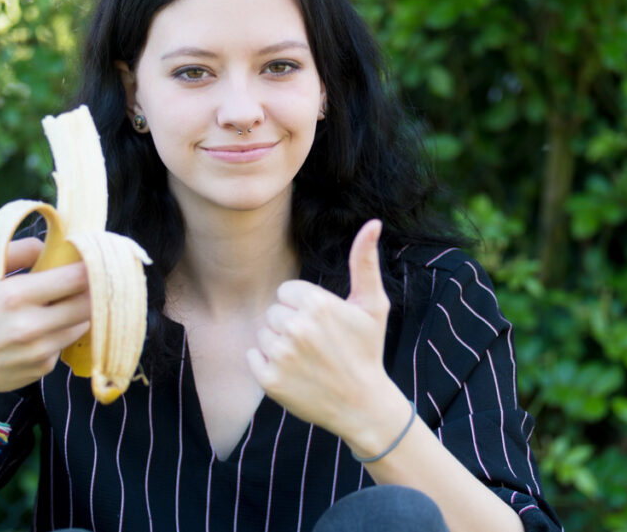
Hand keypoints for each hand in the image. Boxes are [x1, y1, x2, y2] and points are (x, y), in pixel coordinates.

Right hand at [0, 238, 91, 407]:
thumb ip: (18, 250)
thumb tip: (54, 245)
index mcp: (14, 296)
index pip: (76, 278)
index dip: (92, 266)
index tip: (97, 259)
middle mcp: (30, 326)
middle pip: (89, 302)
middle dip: (94, 288)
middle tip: (93, 279)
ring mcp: (39, 350)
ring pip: (84, 322)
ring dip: (81, 310)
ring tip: (65, 302)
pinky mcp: (44, 367)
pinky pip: (67, 342)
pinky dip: (63, 332)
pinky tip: (46, 328)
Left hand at [246, 219, 402, 440]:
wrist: (363, 404)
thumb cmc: (368, 350)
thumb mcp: (373, 305)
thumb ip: (365, 261)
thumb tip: (373, 222)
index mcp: (318, 304)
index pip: (287, 293)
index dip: (304, 308)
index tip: (324, 326)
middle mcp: (297, 328)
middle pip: (273, 313)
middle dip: (291, 326)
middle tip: (317, 346)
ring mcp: (282, 355)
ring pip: (263, 334)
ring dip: (279, 346)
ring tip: (306, 360)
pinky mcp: (270, 380)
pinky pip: (253, 358)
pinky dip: (267, 366)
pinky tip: (293, 373)